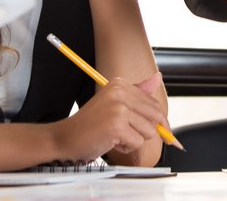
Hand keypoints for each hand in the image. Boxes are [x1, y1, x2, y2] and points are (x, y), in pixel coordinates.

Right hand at [48, 74, 168, 160]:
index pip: (153, 102)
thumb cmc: (90, 124)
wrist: (65, 137)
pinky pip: (137, 142)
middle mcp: (120, 92)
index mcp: (120, 84)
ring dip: (134, 139)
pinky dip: (126, 148)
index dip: (158, 120)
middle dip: (146, 130)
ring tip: (116, 136)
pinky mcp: (116, 126)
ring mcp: (118, 109)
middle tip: (126, 133)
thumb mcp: (114, 103)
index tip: (161, 130)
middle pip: (155, 116)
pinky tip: (111, 142)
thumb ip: (138, 92)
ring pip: (149, 131)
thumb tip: (158, 77)